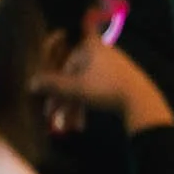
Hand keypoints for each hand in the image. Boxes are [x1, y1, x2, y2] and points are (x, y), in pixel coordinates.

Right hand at [32, 41, 173, 133]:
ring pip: (84, 84)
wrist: (143, 102)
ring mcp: (113, 67)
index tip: (51, 60)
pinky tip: (81, 123)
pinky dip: (87, 103)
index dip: (55, 52)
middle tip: (50, 115)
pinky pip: (97, 89)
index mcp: (91, 47)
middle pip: (73, 73)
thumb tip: (30, 82)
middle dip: (61, 95)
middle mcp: (101, 53)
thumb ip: (52, 85)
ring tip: (67, 125)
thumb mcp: (75, 89)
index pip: (66, 49)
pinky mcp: (120, 81)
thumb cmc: (105, 89)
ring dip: (73, 104)